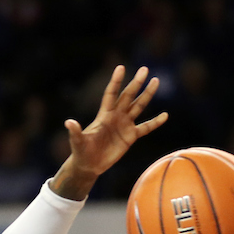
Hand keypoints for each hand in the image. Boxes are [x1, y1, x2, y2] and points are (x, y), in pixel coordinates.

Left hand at [51, 65, 168, 199]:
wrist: (89, 165)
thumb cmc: (81, 152)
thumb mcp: (78, 142)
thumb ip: (75, 132)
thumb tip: (68, 122)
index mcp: (104, 115)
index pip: (111, 94)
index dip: (115, 81)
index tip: (120, 67)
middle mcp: (116, 116)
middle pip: (128, 96)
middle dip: (136, 83)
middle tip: (144, 69)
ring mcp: (124, 125)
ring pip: (138, 106)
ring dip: (147, 94)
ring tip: (155, 81)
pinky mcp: (130, 136)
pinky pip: (146, 128)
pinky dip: (155, 122)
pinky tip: (165, 115)